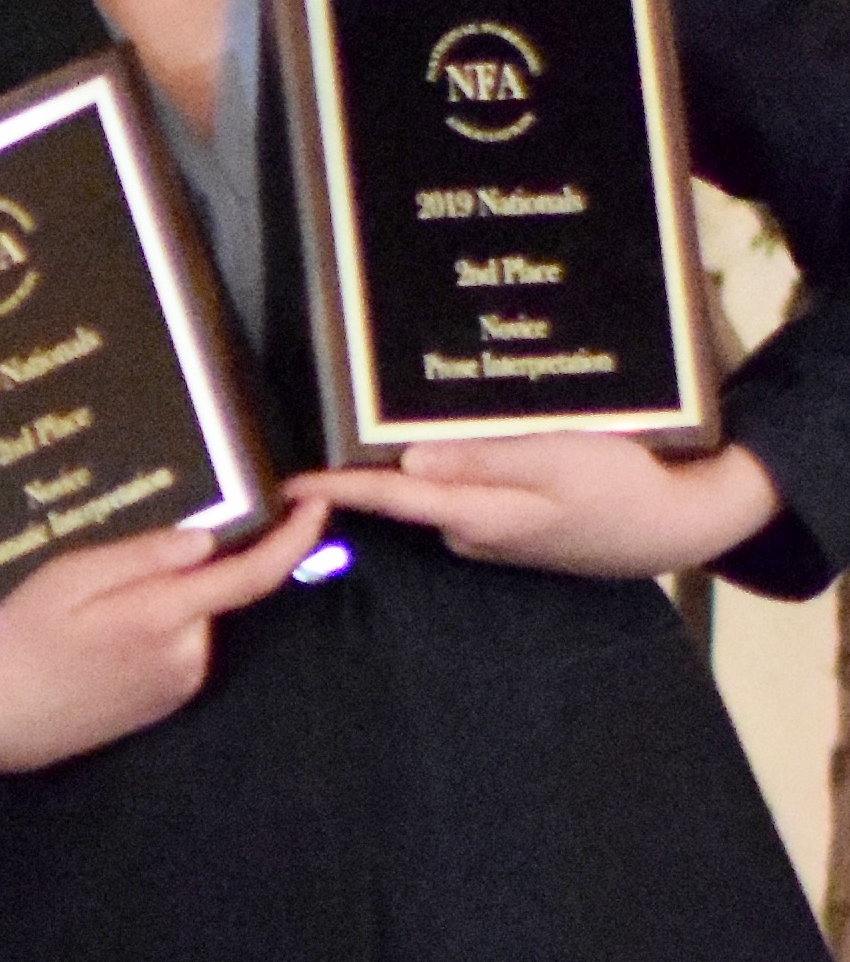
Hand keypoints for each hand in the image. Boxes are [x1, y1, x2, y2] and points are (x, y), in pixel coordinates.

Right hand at [0, 484, 339, 776]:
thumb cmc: (21, 644)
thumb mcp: (66, 578)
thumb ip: (140, 556)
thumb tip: (203, 539)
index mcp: (164, 616)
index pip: (252, 574)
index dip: (293, 538)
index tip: (314, 503)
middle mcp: (186, 654)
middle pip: (208, 589)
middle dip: (173, 571)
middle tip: (103, 576)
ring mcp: (179, 682)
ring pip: (189, 617)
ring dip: (157, 603)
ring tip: (87, 615)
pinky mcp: (166, 701)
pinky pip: (175, 646)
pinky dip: (150, 631)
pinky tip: (96, 643)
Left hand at [311, 434, 781, 578]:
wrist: (674, 524)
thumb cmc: (623, 485)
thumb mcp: (559, 460)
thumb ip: (484, 460)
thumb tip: (409, 464)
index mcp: (479, 515)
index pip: (393, 500)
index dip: (337, 491)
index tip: (287, 485)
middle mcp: (473, 531)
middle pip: (404, 497)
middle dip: (361, 471)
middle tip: (319, 435)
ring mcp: (491, 533)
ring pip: (435, 493)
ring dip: (406, 468)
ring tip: (369, 428)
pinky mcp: (509, 525)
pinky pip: (464, 494)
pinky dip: (448, 473)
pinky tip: (446, 445)